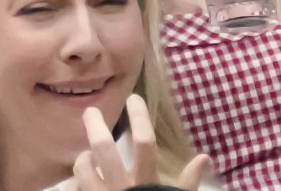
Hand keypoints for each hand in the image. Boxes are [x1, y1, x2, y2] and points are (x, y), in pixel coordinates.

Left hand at [74, 95, 212, 190]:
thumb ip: (188, 182)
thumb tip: (205, 157)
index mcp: (144, 183)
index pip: (144, 144)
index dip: (139, 118)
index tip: (134, 98)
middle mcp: (120, 188)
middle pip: (103, 151)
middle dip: (95, 127)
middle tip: (89, 112)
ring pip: (83, 170)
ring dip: (83, 159)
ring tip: (86, 154)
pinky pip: (75, 190)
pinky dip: (76, 182)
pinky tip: (79, 181)